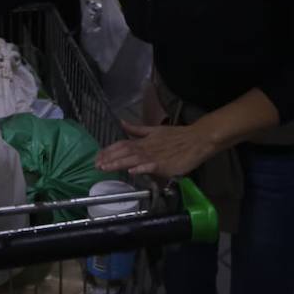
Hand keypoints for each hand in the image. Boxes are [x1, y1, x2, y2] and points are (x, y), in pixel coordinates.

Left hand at [94, 121, 216, 178]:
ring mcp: (155, 156)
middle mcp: (146, 148)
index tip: (97, 157)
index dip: (109, 150)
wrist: (196, 139)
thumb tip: (122, 122)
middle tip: (96, 165)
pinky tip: (132, 171)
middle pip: (125, 152)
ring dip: (119, 163)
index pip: (122, 144)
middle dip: (109, 158)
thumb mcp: (154, 130)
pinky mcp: (164, 165)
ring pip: (133, 159)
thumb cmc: (177, 136)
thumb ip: (137, 129)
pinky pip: (151, 166)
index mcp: (144, 141)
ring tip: (106, 167)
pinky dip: (141, 168)